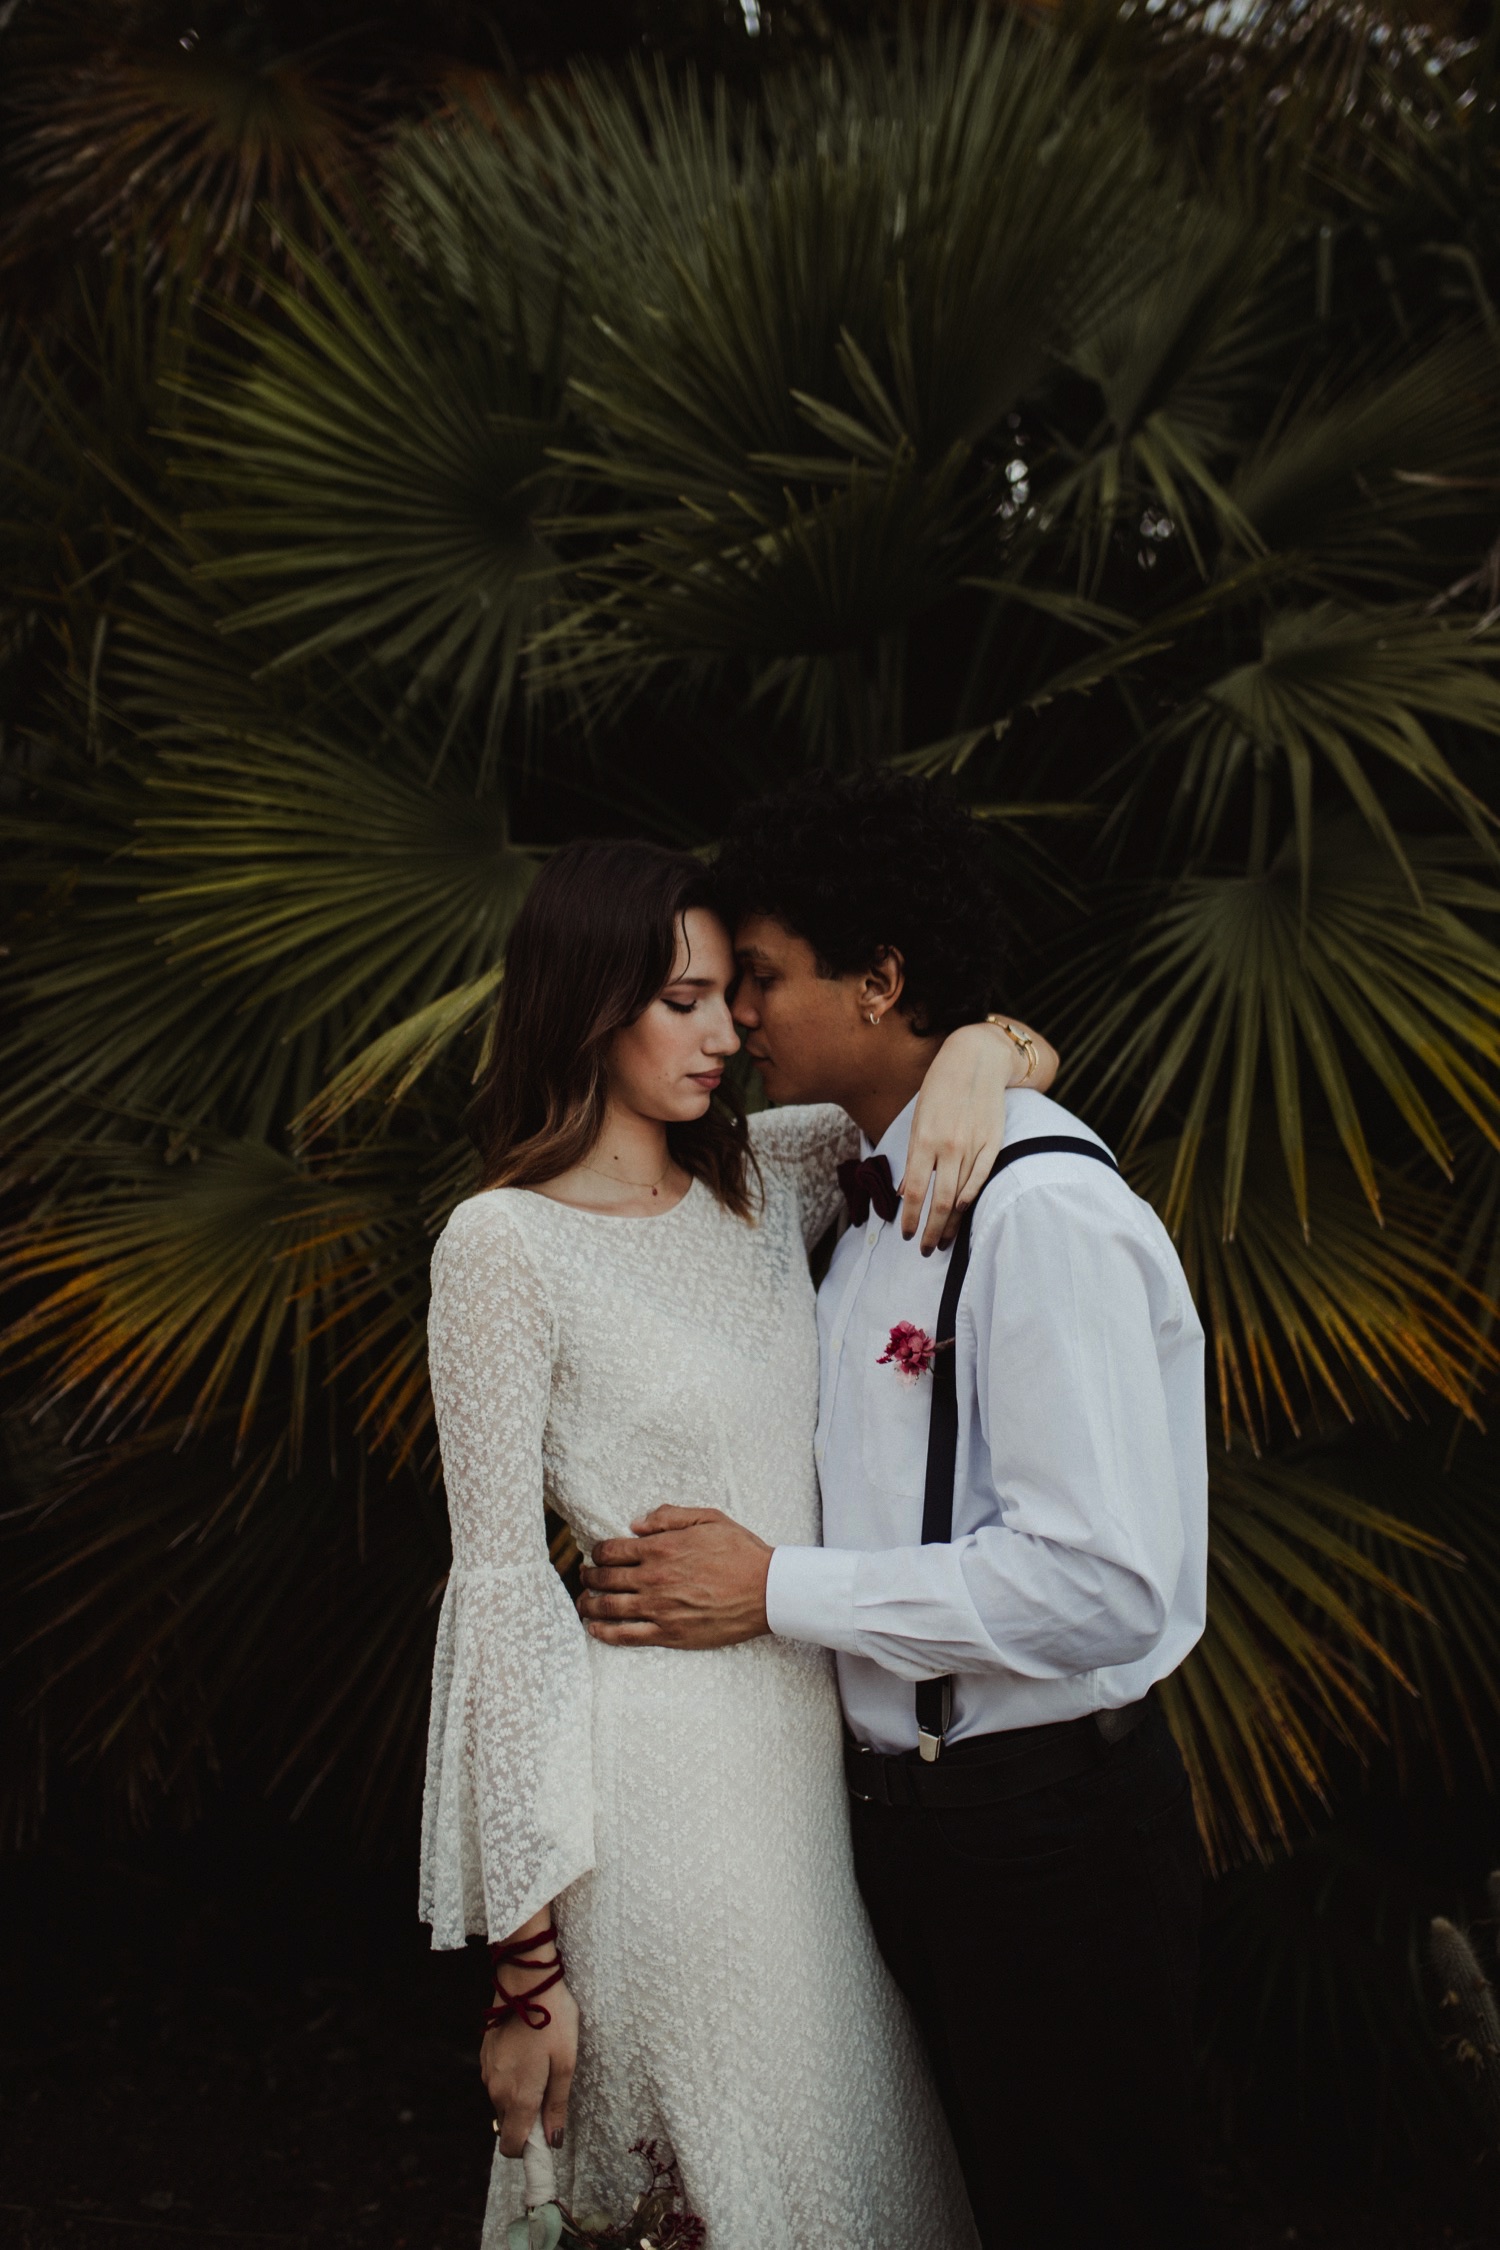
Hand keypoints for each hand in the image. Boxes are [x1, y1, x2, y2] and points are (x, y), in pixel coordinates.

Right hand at [481, 1951, 577, 2159]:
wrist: (524, 1980)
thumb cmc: (552, 2020)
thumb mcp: (565, 2063)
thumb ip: (557, 2105)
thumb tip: (553, 2141)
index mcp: (517, 2097)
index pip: (512, 2147)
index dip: (528, 2150)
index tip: (546, 2137)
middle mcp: (496, 2090)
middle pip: (509, 2125)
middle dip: (528, 2120)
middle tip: (552, 2092)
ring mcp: (488, 2072)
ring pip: (503, 2102)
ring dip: (521, 2097)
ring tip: (543, 2066)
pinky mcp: (486, 2055)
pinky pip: (499, 2080)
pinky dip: (513, 2078)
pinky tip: (529, 2053)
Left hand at [579, 1506, 772, 1646]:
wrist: (767, 1590)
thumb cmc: (741, 1551)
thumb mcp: (708, 1518)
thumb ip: (669, 1516)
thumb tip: (636, 1525)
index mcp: (661, 1548)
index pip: (612, 1550)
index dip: (598, 1552)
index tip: (596, 1554)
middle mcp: (654, 1578)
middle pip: (604, 1579)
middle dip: (588, 1576)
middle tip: (584, 1576)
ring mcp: (660, 1608)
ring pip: (609, 1608)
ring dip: (588, 1604)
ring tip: (582, 1602)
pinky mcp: (670, 1634)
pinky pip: (627, 1636)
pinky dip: (604, 1632)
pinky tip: (594, 1628)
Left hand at [901, 1016, 1058, 1251]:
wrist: (976, 1060)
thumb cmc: (940, 1089)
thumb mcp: (918, 1118)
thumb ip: (914, 1156)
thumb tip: (907, 1190)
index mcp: (924, 1140)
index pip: (916, 1191)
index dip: (911, 1218)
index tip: (907, 1236)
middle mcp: (949, 1146)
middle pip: (939, 1201)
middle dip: (931, 1231)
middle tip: (926, 1250)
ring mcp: (973, 1145)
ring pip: (961, 1195)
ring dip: (951, 1222)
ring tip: (945, 1241)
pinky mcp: (993, 1142)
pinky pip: (982, 1178)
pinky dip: (971, 1197)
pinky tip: (962, 1212)